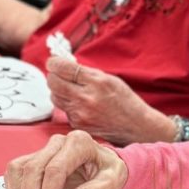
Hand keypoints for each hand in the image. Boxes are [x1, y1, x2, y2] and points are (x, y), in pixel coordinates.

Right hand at [4, 129, 127, 188]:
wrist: (105, 164)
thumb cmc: (109, 170)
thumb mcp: (110, 181)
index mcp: (79, 143)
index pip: (55, 168)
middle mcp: (59, 142)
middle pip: (33, 168)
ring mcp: (45, 148)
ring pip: (20, 168)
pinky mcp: (36, 157)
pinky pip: (16, 170)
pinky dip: (16, 187)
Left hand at [46, 57, 167, 144]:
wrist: (135, 125)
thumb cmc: (123, 100)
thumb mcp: (109, 78)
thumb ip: (85, 72)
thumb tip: (62, 65)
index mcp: (96, 82)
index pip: (62, 68)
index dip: (54, 63)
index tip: (53, 63)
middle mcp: (86, 98)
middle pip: (53, 83)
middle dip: (54, 76)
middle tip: (59, 75)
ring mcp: (80, 114)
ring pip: (55, 97)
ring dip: (59, 91)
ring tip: (73, 90)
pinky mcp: (77, 125)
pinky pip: (64, 110)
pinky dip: (68, 105)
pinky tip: (81, 105)